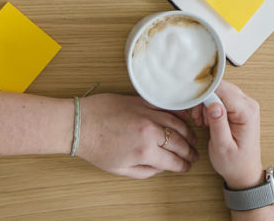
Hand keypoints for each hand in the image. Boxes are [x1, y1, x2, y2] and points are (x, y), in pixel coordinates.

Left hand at [76, 94, 196, 178]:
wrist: (80, 123)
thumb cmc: (96, 147)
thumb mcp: (119, 169)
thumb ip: (144, 171)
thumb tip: (160, 168)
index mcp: (144, 151)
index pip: (173, 160)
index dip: (183, 165)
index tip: (186, 166)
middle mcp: (150, 131)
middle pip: (179, 142)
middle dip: (189, 151)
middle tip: (193, 155)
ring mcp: (148, 114)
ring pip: (177, 123)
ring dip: (187, 133)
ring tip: (191, 139)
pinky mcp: (143, 102)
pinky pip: (167, 107)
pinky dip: (178, 114)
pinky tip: (183, 119)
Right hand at [191, 81, 263, 189]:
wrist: (244, 172)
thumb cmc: (235, 163)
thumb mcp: (222, 147)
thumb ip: (219, 125)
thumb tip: (214, 104)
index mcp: (247, 112)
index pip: (223, 90)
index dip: (205, 95)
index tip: (194, 107)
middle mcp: (249, 104)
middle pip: (221, 88)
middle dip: (205, 99)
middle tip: (198, 118)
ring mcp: (245, 105)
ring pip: (221, 91)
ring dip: (207, 104)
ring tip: (203, 122)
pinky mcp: (240, 108)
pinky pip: (223, 98)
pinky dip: (211, 106)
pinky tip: (207, 120)